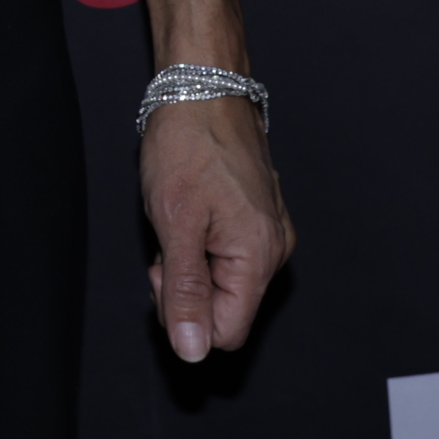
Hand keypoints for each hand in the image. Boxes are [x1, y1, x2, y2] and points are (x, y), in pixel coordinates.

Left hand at [141, 94, 292, 363]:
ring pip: (226, 282)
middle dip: (187, 290)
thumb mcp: (175, 223)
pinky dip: (203, 245)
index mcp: (259, 257)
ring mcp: (270, 231)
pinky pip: (230, 255)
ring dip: (192, 265)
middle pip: (227, 310)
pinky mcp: (260, 217)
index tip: (163, 275)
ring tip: (177, 222)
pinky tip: (190, 214)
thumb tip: (193, 350)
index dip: (185, 318)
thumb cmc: (188, 145)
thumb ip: (184, 292)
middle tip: (165, 247)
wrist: (203, 88)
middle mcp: (275, 250)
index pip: (227, 333)